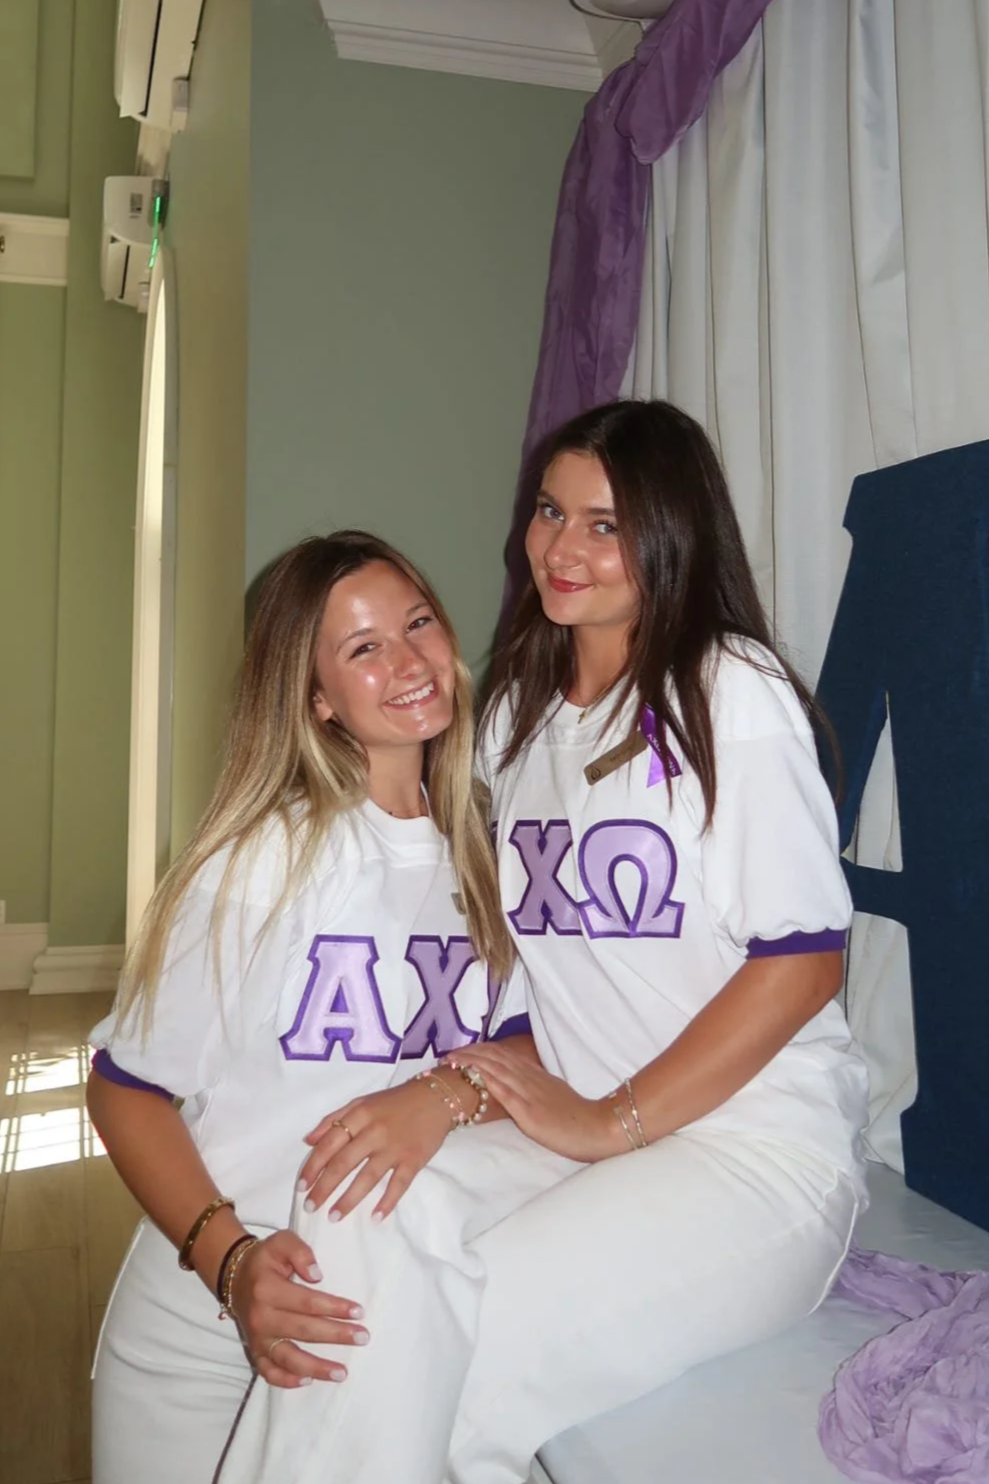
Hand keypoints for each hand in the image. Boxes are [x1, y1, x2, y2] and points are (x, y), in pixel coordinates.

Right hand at [230, 1229, 367, 1388]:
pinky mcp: (255, 1351)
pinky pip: (268, 1372)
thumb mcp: (281, 1242)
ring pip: (288, 1358)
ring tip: (342, 1372)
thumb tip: (317, 1275)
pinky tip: (307, 1381)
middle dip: (335, 1336)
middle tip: (363, 1338)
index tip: (359, 1311)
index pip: (307, 1302)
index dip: (334, 1307)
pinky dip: (286, 1380)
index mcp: (268, 1289)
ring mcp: (257, 1338)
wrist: (234, 1276)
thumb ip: (300, 1252)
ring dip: (316, 1368)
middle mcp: (261, 1317)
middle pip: (303, 1331)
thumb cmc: (265, 1259)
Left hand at [299, 1076, 456, 1221]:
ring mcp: (395, 1147)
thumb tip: (308, 1141)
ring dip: (349, 1199)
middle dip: (324, 1188)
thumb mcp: (361, 1102)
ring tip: (333, 1216)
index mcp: (359, 1115)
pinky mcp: (414, 1160)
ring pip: (367, 1177)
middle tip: (310, 1208)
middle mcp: (374, 1132)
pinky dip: (387, 1201)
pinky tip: (375, 1217)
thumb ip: (334, 1119)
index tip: (301, 1187)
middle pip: (344, 1163)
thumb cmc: (394, 1102)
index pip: (329, 1144)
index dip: (313, 1167)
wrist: (435, 1097)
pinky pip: (398, 1184)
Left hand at [447, 1043, 622, 1162]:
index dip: (480, 1051)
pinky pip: (506, 1092)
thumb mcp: (554, 1094)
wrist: (596, 1127)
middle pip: (495, 1058)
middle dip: (469, 1054)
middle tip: (448, 1055)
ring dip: (471, 1063)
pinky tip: (474, 1074)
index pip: (503, 1055)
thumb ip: (535, 1087)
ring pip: (496, 1070)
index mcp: (535, 1075)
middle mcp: (530, 1078)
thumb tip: (517, 1085)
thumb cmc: (576, 1117)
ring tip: (452, 1061)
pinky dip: (488, 1080)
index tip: (462, 1050)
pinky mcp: (529, 1111)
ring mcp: (529, 1093)